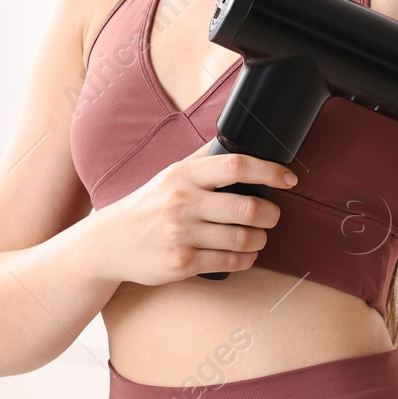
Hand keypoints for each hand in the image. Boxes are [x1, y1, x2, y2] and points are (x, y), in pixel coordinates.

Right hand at [87, 139, 290, 284]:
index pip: (236, 166)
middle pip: (248, 207)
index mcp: (183, 175)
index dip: (269, 171)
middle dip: (271, 214)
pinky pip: (229, 262)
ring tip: (259, 236)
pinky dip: (246, 259)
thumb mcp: (170, 174)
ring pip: (243, 238)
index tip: (289, 178)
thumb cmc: (149, 204)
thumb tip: (236, 135)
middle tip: (272, 216)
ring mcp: (181, 235)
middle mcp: (182, 202)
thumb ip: (203, 157)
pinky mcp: (181, 263)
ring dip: (260, 239)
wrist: (108, 243)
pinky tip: (245, 254)